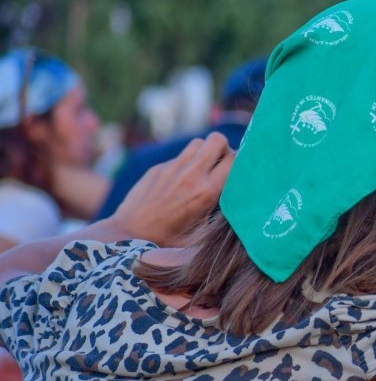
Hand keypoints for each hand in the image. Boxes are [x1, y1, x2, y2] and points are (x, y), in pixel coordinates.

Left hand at [112, 133, 232, 245]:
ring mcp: (172, 168)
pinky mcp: (158, 168)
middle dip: (224, 149)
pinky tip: (182, 182)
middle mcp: (190, 175)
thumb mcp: (204, 232)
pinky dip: (187, 163)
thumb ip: (222, 212)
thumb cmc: (171, 241)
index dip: (241, 163)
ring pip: (198, 142)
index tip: (239, 172)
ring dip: (205, 152)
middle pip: (217, 140)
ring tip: (204, 170)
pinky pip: (180, 156)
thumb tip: (238, 199)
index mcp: (206, 192)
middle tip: (221, 166)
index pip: (234, 160)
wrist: (130, 235)